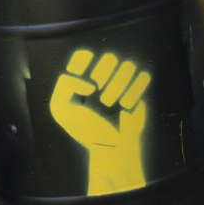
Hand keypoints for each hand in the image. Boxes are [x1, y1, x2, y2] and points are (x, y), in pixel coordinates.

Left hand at [49, 48, 151, 195]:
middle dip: (103, 74)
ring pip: (128, 65)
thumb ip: (65, 88)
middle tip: (96, 93)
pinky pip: (143, 77)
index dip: (83, 62)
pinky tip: (124, 106)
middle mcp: (106, 76)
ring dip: (117, 83)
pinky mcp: (139, 92)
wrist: (108, 148)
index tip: (84, 83)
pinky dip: (134, 91)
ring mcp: (124, 83)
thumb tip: (92, 85)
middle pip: (110, 58)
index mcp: (85, 77)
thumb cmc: (82, 129)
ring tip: (107, 102)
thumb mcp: (61, 109)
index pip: (84, 56)